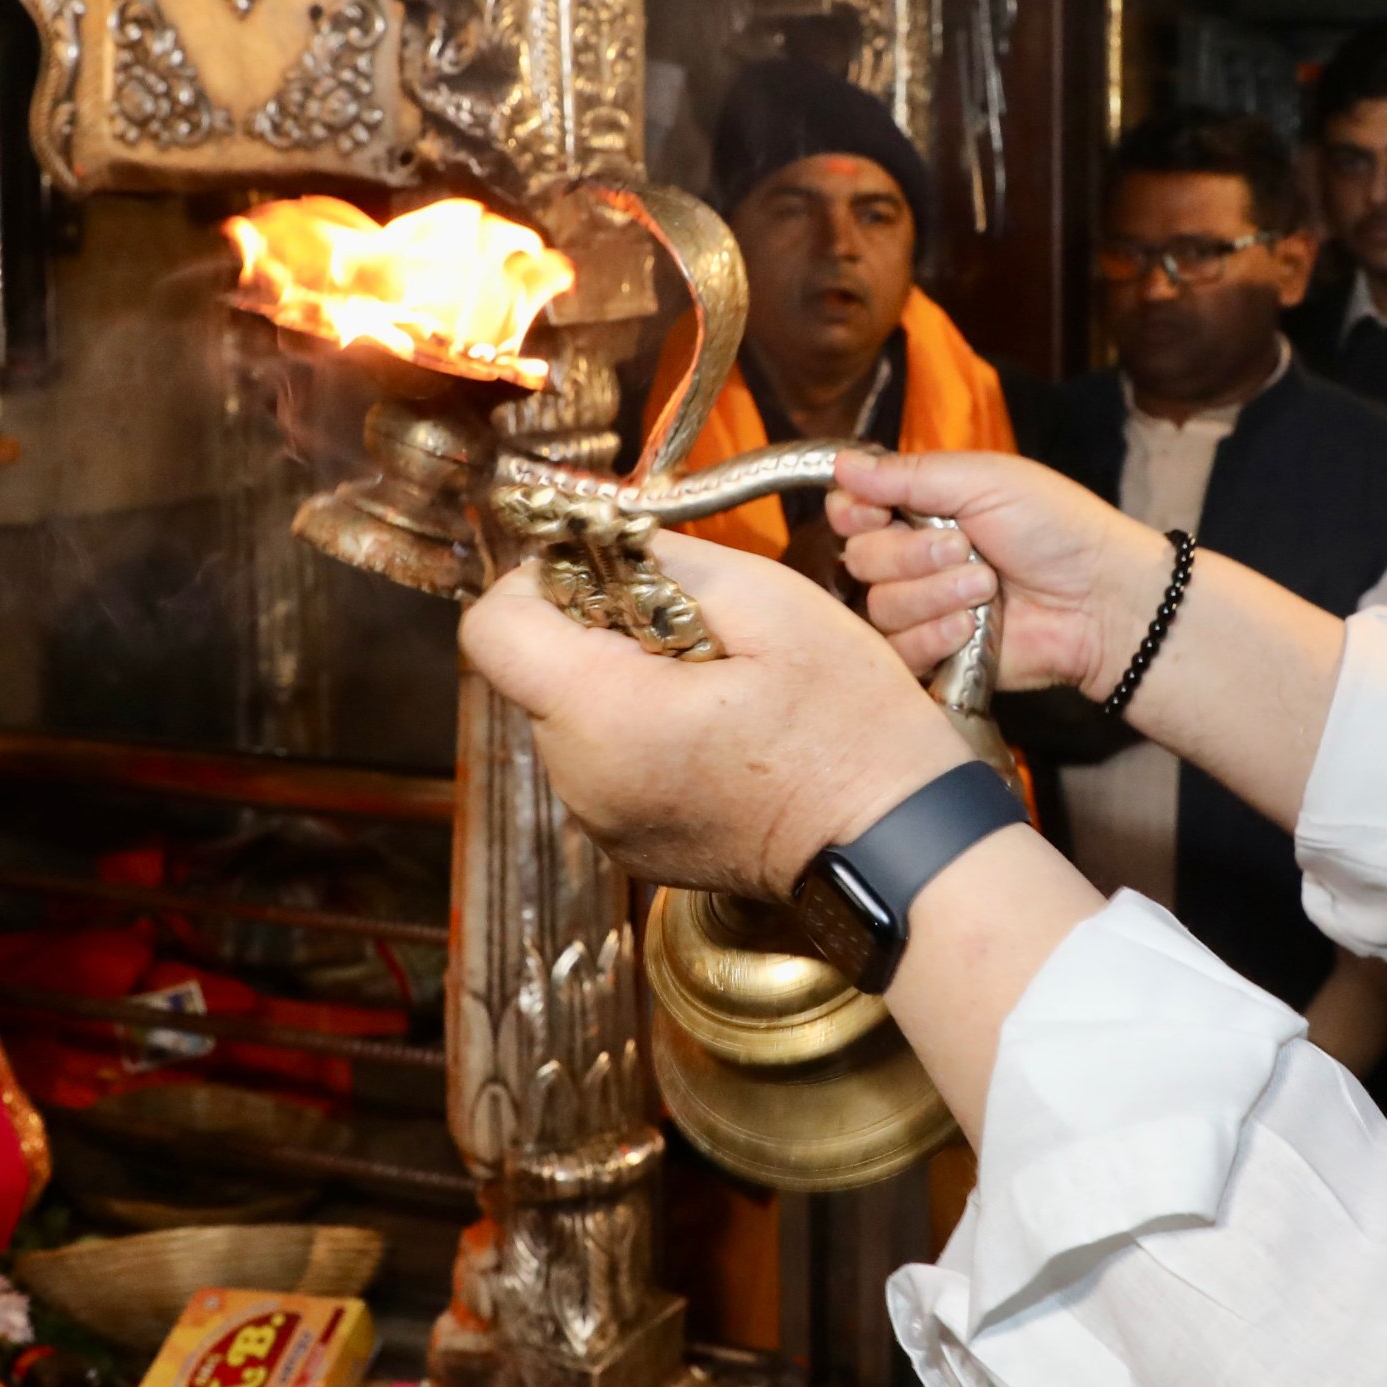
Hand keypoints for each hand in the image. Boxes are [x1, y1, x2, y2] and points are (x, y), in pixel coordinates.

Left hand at [458, 531, 970, 898]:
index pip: (492, 630)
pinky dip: (644, 735)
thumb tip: (604, 539)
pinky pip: (605, 766)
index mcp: (604, 715)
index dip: (538, 583)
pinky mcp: (628, 846)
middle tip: (693, 631)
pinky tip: (719, 731)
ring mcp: (602, 823)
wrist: (894, 847)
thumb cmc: (849, 727)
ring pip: (572, 718)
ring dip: (624, 684)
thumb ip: (668, 559)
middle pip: (536, 673)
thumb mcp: (772, 604)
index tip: (610, 576)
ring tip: (717, 686)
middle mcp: (581, 779)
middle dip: (598, 633)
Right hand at [827, 448, 1167, 696]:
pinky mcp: (935, 657)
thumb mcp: (985, 481)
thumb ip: (909, 475)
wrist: (1101, 600)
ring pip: (879, 606)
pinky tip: (969, 628)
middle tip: (966, 548)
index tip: (876, 512)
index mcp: (922, 509)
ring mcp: (924, 610)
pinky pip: (898, 652)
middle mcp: (915, 559)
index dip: (855, 512)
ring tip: (986, 588)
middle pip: (859, 559)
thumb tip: (841, 464)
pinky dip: (933, 635)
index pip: (851, 510)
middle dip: (911, 553)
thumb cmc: (1056, 529)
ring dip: (933, 594)